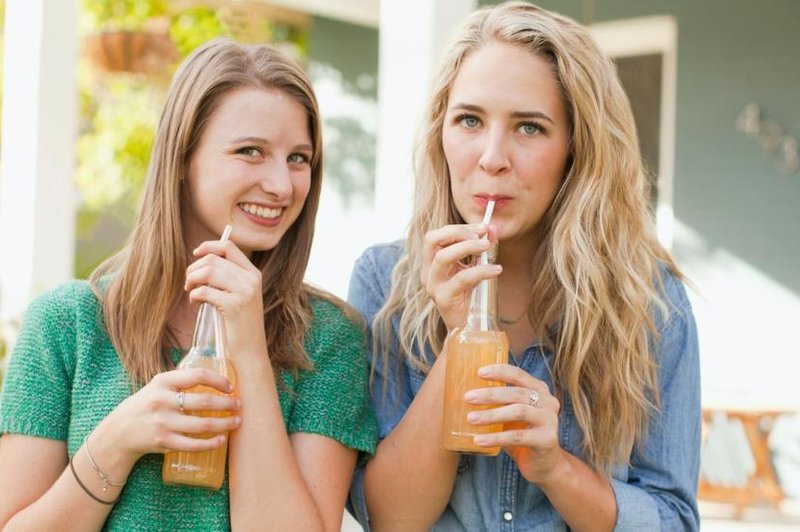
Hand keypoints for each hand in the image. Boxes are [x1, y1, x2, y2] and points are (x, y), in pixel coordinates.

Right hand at [102, 368, 240, 460]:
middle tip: (239, 405)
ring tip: (236, 421)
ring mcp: (163, 423)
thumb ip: (181, 382)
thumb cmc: (145, 404)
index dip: (218, 380)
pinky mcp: (164, 442)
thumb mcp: (158, 386)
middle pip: (205, 402)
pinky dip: (211, 443)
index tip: (230, 387)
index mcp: (163, 382)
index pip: (197, 375)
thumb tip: (216, 379)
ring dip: (225, 424)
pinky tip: (222, 440)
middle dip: (227, 404)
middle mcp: (162, 401)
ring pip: (203, 425)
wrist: (119, 431)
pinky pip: (194, 444)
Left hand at [185, 238, 264, 356]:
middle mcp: (251, 279)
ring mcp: (245, 292)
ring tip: (190, 293)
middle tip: (188, 284)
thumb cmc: (239, 325)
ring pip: (208, 272)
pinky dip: (193, 297)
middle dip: (193, 269)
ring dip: (192, 281)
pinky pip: (204, 291)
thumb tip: (201, 262)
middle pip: (213, 259)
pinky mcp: (235, 306)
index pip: (228, 246)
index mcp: (253, 273)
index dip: (208, 246)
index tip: (195, 253)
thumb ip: (227, 278)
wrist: (250, 352)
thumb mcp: (238, 296)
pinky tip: (195, 304)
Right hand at [420, 224, 500, 331]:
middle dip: (458, 232)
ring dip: (467, 247)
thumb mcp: (476, 266)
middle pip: (432, 240)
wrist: (470, 328)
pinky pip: (461, 279)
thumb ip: (483, 247)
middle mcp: (428, 273)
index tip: (482, 227)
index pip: (436, 236)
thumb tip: (493, 228)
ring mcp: (433, 286)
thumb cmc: (472, 295)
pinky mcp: (444, 299)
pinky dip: (481, 270)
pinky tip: (496, 269)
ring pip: (442, 257)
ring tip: (488, 247)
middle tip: (482, 233)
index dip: (458, 227)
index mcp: (432, 262)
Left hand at [463, 364, 562, 484]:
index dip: (499, 371)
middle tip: (468, 397)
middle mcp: (548, 401)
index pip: (518, 375)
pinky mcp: (547, 440)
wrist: (544, 464)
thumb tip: (465, 395)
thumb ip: (498, 403)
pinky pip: (518, 437)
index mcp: (539, 389)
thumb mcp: (511, 414)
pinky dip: (496, 437)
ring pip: (518, 411)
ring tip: (470, 418)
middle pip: (517, 393)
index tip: (479, 372)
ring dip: (492, 414)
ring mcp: (550, 420)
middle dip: (491, 394)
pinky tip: (478, 440)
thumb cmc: (521, 434)